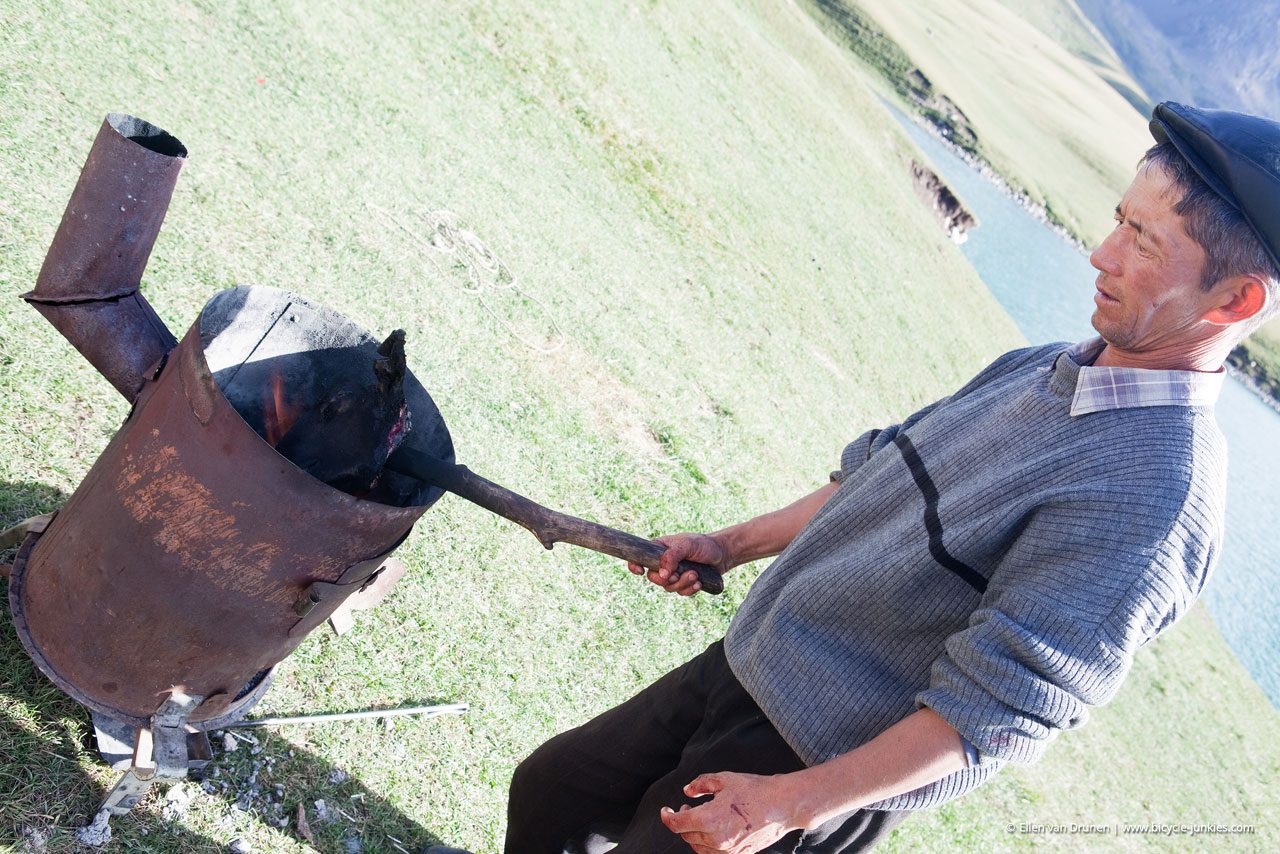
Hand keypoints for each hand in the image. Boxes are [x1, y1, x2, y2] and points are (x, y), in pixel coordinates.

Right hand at [627, 533, 729, 595]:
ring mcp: (674, 575)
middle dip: (668, 579)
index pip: (640, 558)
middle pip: (654, 578)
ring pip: (668, 587)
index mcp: (659, 550)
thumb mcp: (687, 545)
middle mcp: (663, 563)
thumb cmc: (702, 545)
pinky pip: (681, 593)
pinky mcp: (684, 584)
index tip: (640, 572)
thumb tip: (663, 574)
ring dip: (682, 584)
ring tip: (696, 575)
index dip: (635, 566)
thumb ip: (672, 556)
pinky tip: (699, 583)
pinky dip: (690, 589)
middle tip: (680, 573)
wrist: (722, 554)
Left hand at [659, 771, 801, 852]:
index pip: (677, 824)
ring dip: (694, 834)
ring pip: (699, 847)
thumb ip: (701, 784)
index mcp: (710, 820)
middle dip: (682, 822)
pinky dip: (707, 843)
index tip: (665, 810)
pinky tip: (714, 829)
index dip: (667, 816)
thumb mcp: (724, 779)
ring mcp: (728, 850)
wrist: (783, 805)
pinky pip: (714, 853)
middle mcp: (717, 839)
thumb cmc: (755, 790)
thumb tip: (687, 791)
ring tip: (701, 818)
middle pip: (687, 836)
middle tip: (688, 808)